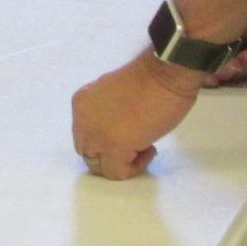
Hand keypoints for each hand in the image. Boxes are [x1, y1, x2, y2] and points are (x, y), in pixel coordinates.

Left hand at [69, 7, 246, 178]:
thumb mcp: (115, 95)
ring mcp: (95, 135)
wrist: (165, 72)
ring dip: (123, 162)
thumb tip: (117, 131)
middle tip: (138, 144)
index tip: (131, 133)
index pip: (86, 135)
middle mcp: (81, 120)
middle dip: (112, 154)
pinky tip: (150, 148)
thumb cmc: (150, 78)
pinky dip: (135, 168)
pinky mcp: (113, 147)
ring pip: (100, 167)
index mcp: (82, 103)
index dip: (107, 140)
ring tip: (146, 146)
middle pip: (89, 153)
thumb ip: (107, 112)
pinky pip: (117, 173)